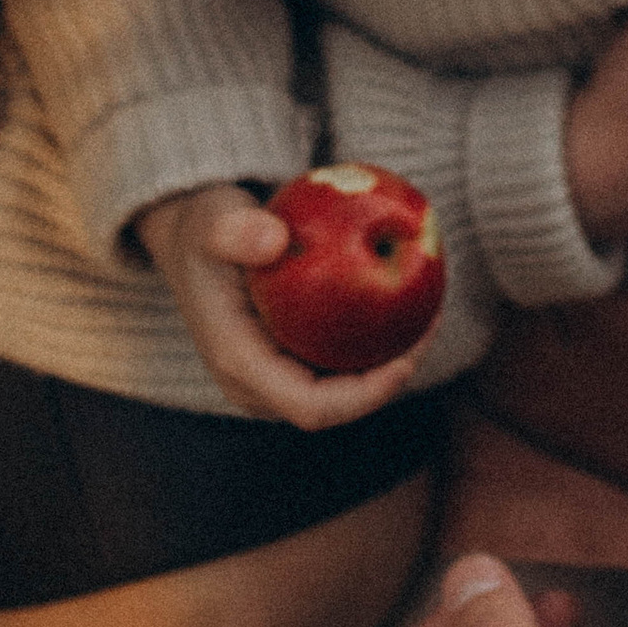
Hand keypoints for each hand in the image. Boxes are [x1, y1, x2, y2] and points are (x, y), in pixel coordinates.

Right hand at [137, 182, 436, 429]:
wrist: (196, 237)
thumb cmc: (206, 227)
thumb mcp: (213, 219)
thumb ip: (235, 229)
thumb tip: (273, 240)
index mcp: (240, 366)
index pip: (312, 407)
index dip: (365, 397)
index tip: (407, 361)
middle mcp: (260, 385)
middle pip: (339, 404)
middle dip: (392, 375)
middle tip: (431, 322)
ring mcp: (278, 375)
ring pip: (347, 386)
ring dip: (393, 358)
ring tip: (432, 311)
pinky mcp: (293, 357)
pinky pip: (343, 360)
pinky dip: (378, 339)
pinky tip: (413, 302)